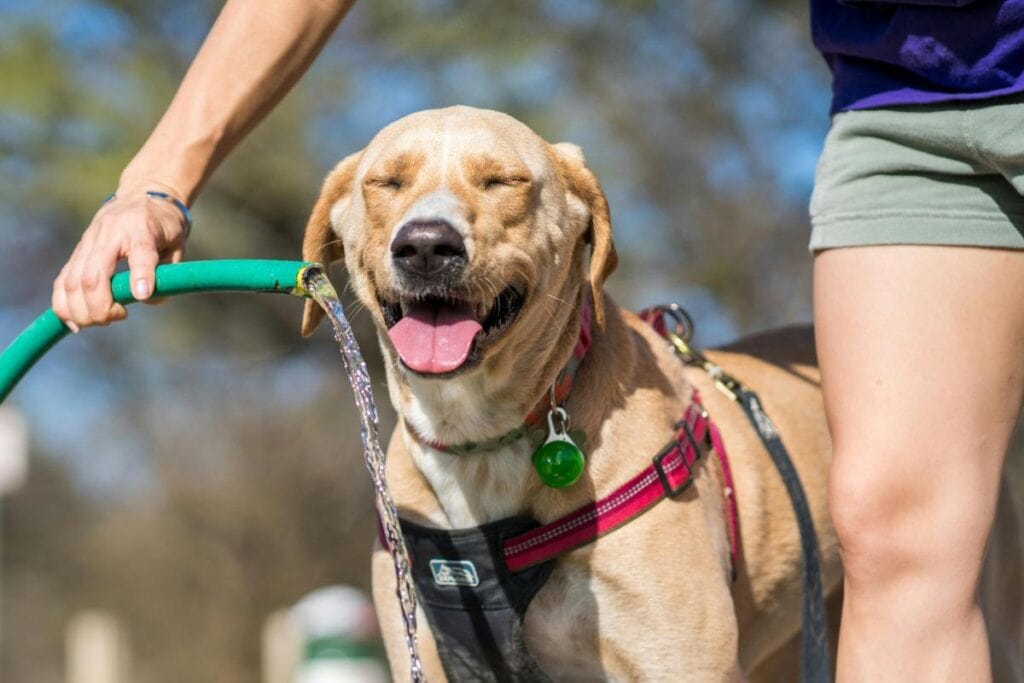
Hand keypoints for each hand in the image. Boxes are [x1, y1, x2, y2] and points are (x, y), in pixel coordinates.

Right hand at [52, 188, 188, 330]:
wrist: (141, 196)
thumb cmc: (164, 225)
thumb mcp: (178, 244)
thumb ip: (168, 272)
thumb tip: (146, 298)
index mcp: (141, 228)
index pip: (139, 252)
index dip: (140, 275)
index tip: (142, 295)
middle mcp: (109, 234)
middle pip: (93, 276)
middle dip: (100, 307)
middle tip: (119, 317)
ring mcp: (88, 243)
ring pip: (72, 283)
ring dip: (82, 311)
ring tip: (102, 321)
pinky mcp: (77, 253)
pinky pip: (62, 283)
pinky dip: (65, 306)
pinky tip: (78, 323)